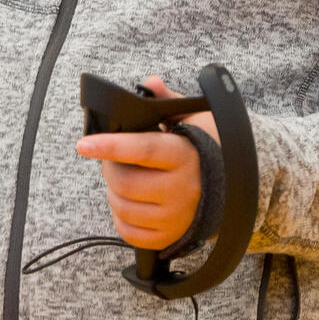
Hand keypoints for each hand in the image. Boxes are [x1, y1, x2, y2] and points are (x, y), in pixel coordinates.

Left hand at [75, 75, 218, 250]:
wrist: (235, 186)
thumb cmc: (208, 148)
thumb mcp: (194, 119)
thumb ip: (168, 101)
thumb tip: (151, 83)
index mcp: (185, 155)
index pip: (142, 150)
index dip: (110, 146)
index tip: (83, 144)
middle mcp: (182, 189)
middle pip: (125, 182)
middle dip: (108, 167)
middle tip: (111, 158)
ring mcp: (176, 217)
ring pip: (123, 208)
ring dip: (112, 191)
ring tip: (123, 177)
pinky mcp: (170, 236)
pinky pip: (130, 232)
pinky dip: (120, 216)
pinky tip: (129, 201)